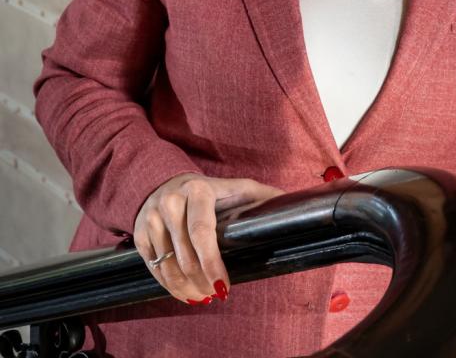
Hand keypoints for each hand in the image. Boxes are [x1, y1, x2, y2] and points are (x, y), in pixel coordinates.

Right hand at [134, 173, 283, 303]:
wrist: (163, 181)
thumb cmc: (209, 190)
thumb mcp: (237, 187)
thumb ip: (263, 196)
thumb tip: (293, 204)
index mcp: (197, 190)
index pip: (202, 232)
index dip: (212, 262)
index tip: (223, 286)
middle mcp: (171, 201)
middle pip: (185, 254)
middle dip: (202, 281)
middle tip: (216, 295)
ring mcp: (151, 218)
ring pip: (167, 265)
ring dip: (186, 288)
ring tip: (203, 298)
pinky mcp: (140, 233)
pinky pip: (154, 267)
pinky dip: (169, 286)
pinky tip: (185, 293)